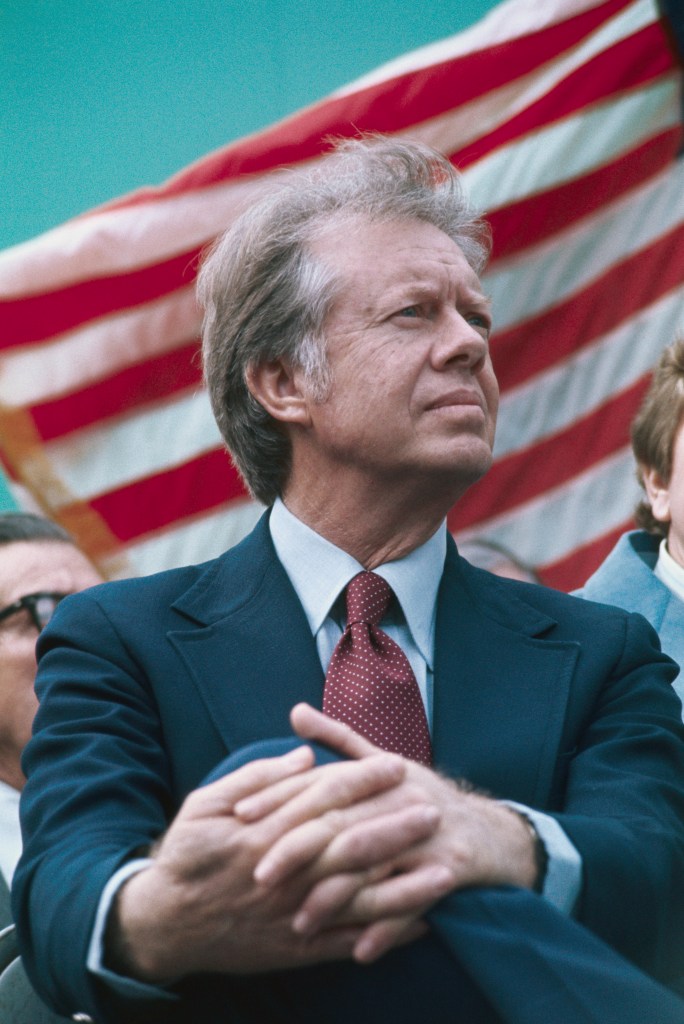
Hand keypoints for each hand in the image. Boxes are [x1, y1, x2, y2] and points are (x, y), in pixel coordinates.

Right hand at [109, 743, 440, 979]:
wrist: (164, 926)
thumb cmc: (185, 857)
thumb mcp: (205, 804)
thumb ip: (257, 778)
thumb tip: (305, 753)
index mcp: (262, 834)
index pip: (325, 799)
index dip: (364, 780)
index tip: (397, 763)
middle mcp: (284, 875)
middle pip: (350, 847)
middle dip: (396, 828)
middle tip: (435, 808)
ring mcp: (292, 916)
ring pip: (358, 901)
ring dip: (405, 887)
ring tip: (445, 871)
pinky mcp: (295, 949)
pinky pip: (348, 943)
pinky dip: (386, 937)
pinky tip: (422, 924)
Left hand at [265, 705, 538, 960]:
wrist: (493, 833)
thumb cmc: (425, 798)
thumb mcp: (385, 762)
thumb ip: (338, 738)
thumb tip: (295, 711)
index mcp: (382, 772)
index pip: (322, 782)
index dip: (280, 797)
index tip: (241, 816)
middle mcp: (402, 798)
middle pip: (343, 823)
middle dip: (298, 850)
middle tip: (259, 876)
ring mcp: (429, 833)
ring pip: (374, 865)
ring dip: (336, 898)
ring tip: (300, 922)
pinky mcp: (454, 867)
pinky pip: (416, 902)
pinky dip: (388, 927)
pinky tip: (359, 951)